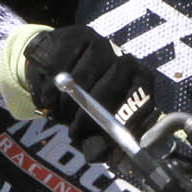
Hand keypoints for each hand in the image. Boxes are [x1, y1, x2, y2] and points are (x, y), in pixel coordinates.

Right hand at [18, 24, 156, 137]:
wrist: (57, 69)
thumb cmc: (83, 103)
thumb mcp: (94, 127)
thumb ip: (98, 144)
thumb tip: (98, 155)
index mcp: (141, 83)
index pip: (142, 102)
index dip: (124, 124)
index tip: (107, 144)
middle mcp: (127, 60)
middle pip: (111, 89)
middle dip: (90, 117)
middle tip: (74, 133)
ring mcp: (104, 44)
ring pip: (81, 81)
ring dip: (66, 105)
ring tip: (60, 112)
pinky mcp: (79, 35)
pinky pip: (60, 68)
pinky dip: (50, 89)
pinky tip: (50, 94)